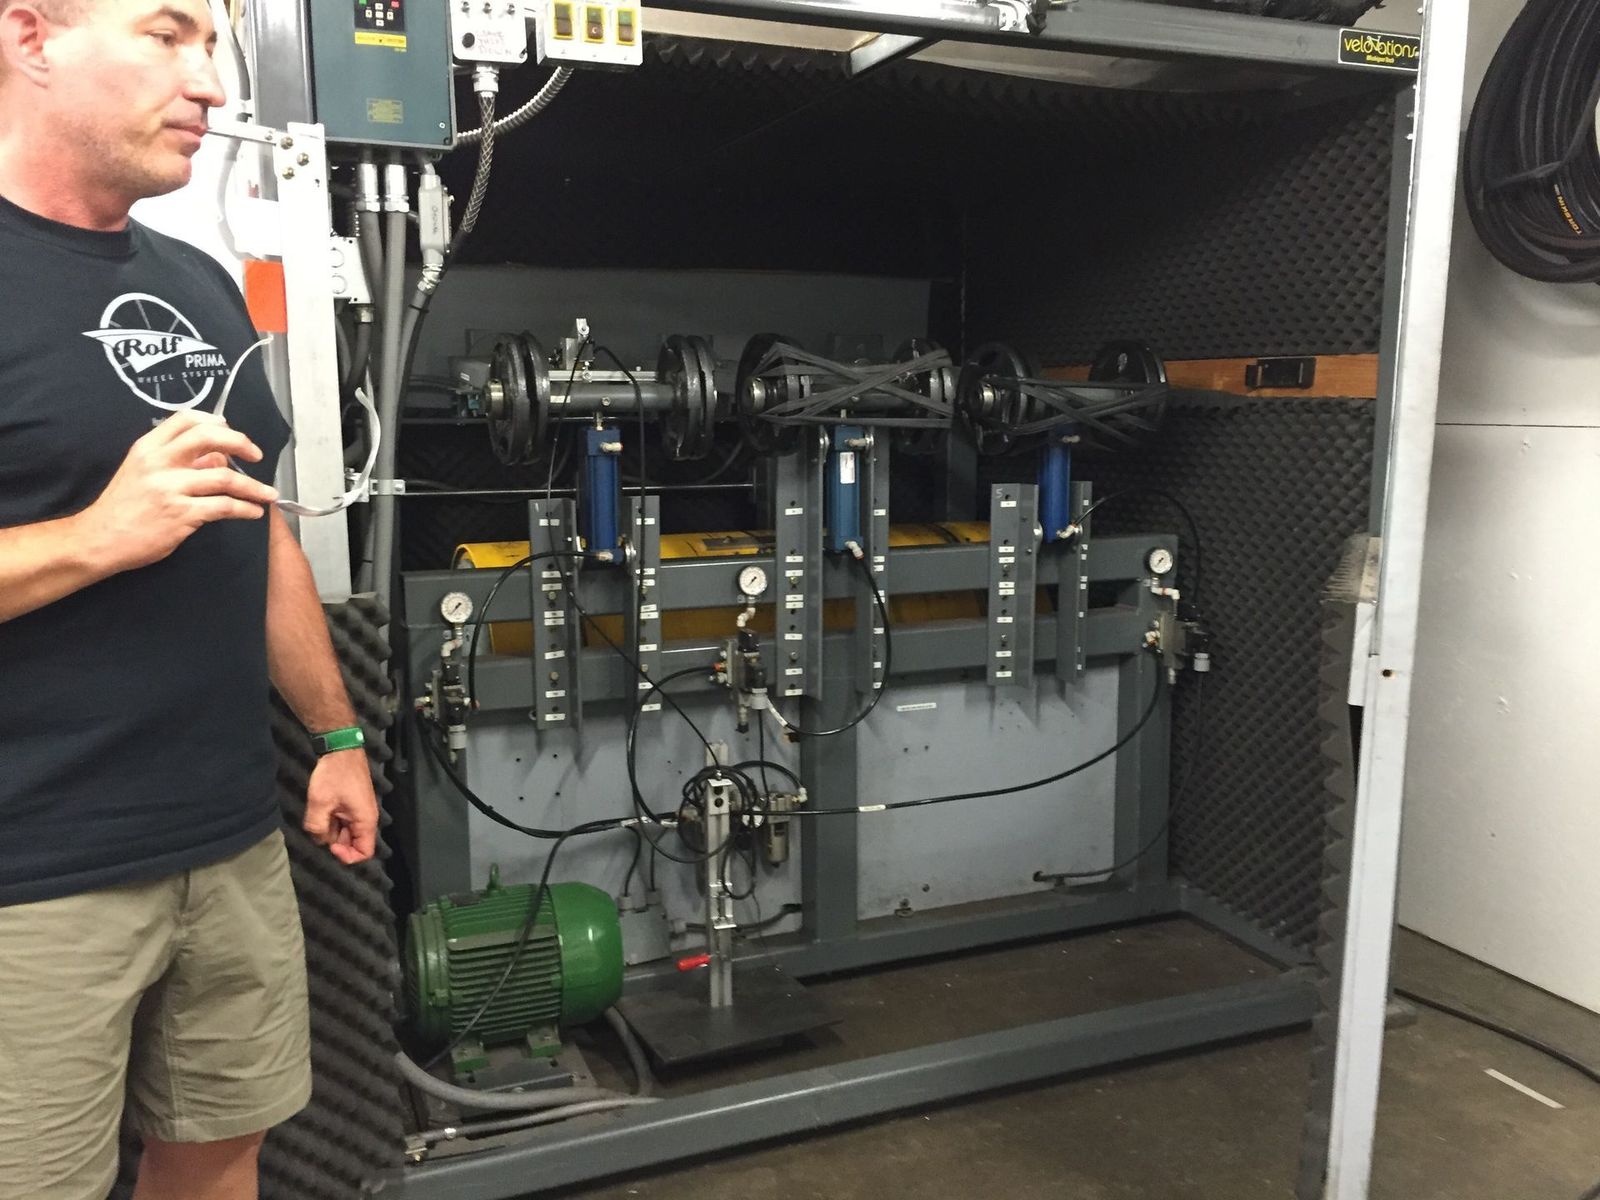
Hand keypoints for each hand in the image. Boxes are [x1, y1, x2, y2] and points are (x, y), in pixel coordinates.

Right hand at [71, 410, 278, 573]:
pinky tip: (254, 512)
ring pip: (225, 476)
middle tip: (256, 455)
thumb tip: (217, 457)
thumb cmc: (124, 507)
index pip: (186, 419)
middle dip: (241, 442)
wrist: (99, 539)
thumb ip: (177, 461)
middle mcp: (159, 462)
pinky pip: (224, 506)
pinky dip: (245, 508)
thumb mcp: (142, 472)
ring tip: (268, 494)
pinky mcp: (181, 514)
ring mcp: (170, 488)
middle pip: (209, 437)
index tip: (232, 431)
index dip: (215, 422)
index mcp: (148, 447)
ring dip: (253, 486)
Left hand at [303, 748, 379, 864]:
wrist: (340, 748)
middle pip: (353, 844)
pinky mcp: (352, 805)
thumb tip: (319, 839)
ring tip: (319, 815)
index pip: (364, 853)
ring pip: (346, 833)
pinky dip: (331, 821)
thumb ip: (317, 827)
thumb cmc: (334, 775)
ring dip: (331, 830)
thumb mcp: (320, 802)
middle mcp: (366, 819)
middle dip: (334, 842)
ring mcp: (359, 811)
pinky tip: (322, 809)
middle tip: (319, 828)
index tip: (329, 845)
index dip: (345, 856)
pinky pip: (343, 822)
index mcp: (365, 821)